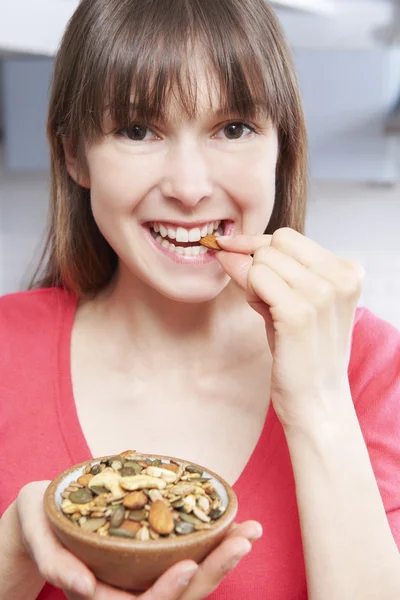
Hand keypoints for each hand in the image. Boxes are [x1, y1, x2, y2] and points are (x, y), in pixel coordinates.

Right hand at [17, 481, 261, 599]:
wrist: (42, 518)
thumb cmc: (38, 519)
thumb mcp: (36, 529)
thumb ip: (52, 558)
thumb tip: (81, 585)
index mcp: (96, 594)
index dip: (166, 590)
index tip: (190, 564)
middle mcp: (124, 592)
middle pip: (176, 597)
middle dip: (213, 571)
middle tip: (243, 540)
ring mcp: (140, 578)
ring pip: (189, 582)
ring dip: (223, 559)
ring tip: (250, 531)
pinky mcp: (151, 561)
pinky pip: (187, 560)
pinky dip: (212, 545)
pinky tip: (234, 527)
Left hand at [217, 227, 363, 430]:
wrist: (316, 401)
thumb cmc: (302, 351)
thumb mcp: (290, 301)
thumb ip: (264, 270)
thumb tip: (226, 245)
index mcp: (348, 271)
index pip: (289, 237)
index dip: (257, 246)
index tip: (231, 249)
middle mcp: (340, 278)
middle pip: (274, 244)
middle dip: (258, 266)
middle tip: (266, 300)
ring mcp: (322, 294)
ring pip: (262, 260)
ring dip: (253, 283)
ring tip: (270, 311)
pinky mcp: (299, 313)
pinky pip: (255, 279)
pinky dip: (251, 294)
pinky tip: (264, 314)